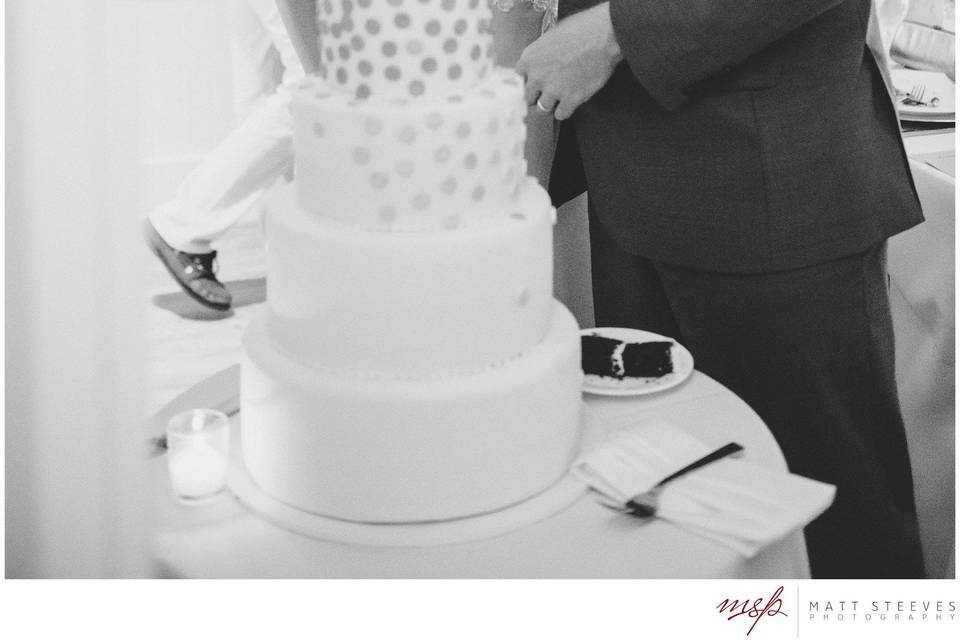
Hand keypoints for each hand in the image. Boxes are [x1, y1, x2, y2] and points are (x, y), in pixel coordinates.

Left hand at [516, 3, 621, 119]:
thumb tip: (542, 61)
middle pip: (528, 97)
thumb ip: (542, 53)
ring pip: (542, 109)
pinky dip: (564, 111)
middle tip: (546, 92)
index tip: (533, 82)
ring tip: (558, 99)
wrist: (604, 36)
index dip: (528, 80)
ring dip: (549, 105)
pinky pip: (561, 114)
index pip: (518, 78)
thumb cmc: (582, 29)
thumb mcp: (552, 35)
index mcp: (530, 58)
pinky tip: (569, 104)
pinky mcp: (570, 100)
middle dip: (537, 95)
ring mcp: (553, 91)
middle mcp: (537, 77)